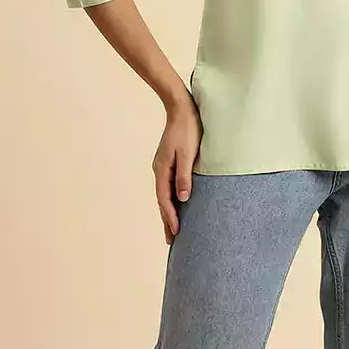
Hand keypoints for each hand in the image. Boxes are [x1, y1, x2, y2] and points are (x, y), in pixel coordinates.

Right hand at [153, 95, 201, 244]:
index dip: (170, 217)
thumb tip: (182, 199)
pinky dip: (171, 199)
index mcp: (162, 169)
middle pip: (162, 200)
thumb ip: (184, 176)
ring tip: (173, 228)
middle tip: (171, 241)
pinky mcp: (169, 162)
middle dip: (167, 220)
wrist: (182, 107)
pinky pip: (168, 186)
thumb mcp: (188, 153)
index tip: (176, 233)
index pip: (164, 199)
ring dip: (168, 211)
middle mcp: (159, 170)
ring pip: (165, 194)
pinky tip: (178, 204)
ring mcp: (163, 166)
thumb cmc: (188, 129)